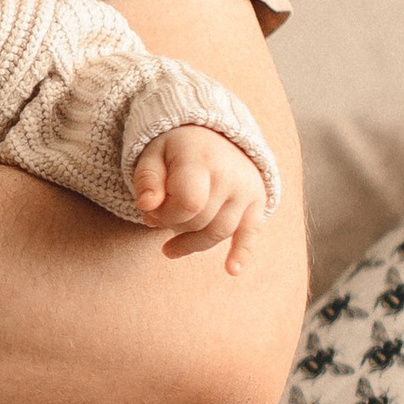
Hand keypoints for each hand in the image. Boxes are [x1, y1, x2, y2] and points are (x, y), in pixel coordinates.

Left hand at [133, 126, 268, 275]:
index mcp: (201, 158)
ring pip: (219, 232)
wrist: (213, 133)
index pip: (188, 204)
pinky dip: (242, 253)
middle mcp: (230, 174)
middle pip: (201, 221)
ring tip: (170, 248)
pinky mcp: (257, 201)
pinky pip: (251, 232)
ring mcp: (246, 189)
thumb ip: (147, 179)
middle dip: (174, 226)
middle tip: (157, 220)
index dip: (165, 215)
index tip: (151, 211)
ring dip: (192, 244)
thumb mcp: (152, 154)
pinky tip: (231, 270)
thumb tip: (147, 205)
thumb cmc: (176, 148)